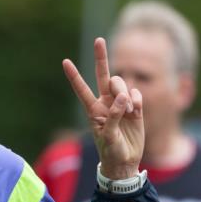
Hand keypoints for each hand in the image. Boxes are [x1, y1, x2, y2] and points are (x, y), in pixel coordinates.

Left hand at [63, 38, 144, 179]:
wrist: (125, 161)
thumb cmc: (111, 151)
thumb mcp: (108, 137)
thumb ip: (113, 116)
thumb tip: (123, 97)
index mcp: (93, 110)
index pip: (82, 89)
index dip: (74, 75)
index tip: (65, 62)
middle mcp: (105, 103)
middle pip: (103, 75)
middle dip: (101, 58)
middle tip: (98, 40)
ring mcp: (120, 103)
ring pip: (122, 84)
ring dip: (125, 95)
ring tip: (127, 112)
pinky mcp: (134, 107)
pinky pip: (136, 93)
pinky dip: (136, 100)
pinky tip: (134, 111)